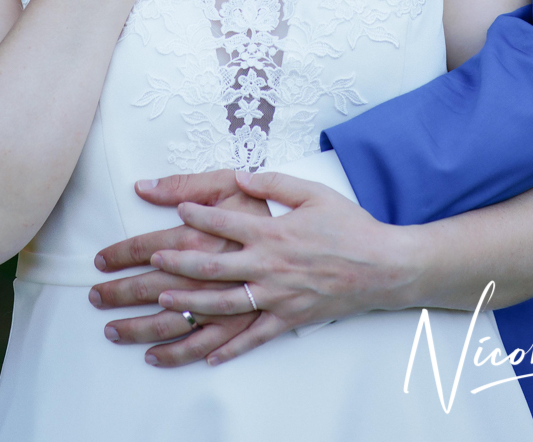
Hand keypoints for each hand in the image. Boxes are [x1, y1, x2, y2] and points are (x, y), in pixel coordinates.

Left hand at [144, 171, 410, 364]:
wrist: (381, 267)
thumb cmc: (348, 225)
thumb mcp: (312, 193)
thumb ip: (274, 183)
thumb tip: (239, 175)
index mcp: (273, 232)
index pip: (225, 223)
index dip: (198, 215)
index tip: (176, 210)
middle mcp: (269, 267)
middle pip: (213, 268)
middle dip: (177, 265)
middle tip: (152, 261)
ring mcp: (277, 297)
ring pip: (224, 305)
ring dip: (191, 304)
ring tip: (163, 303)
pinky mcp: (288, 320)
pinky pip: (254, 338)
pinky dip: (230, 349)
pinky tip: (208, 357)